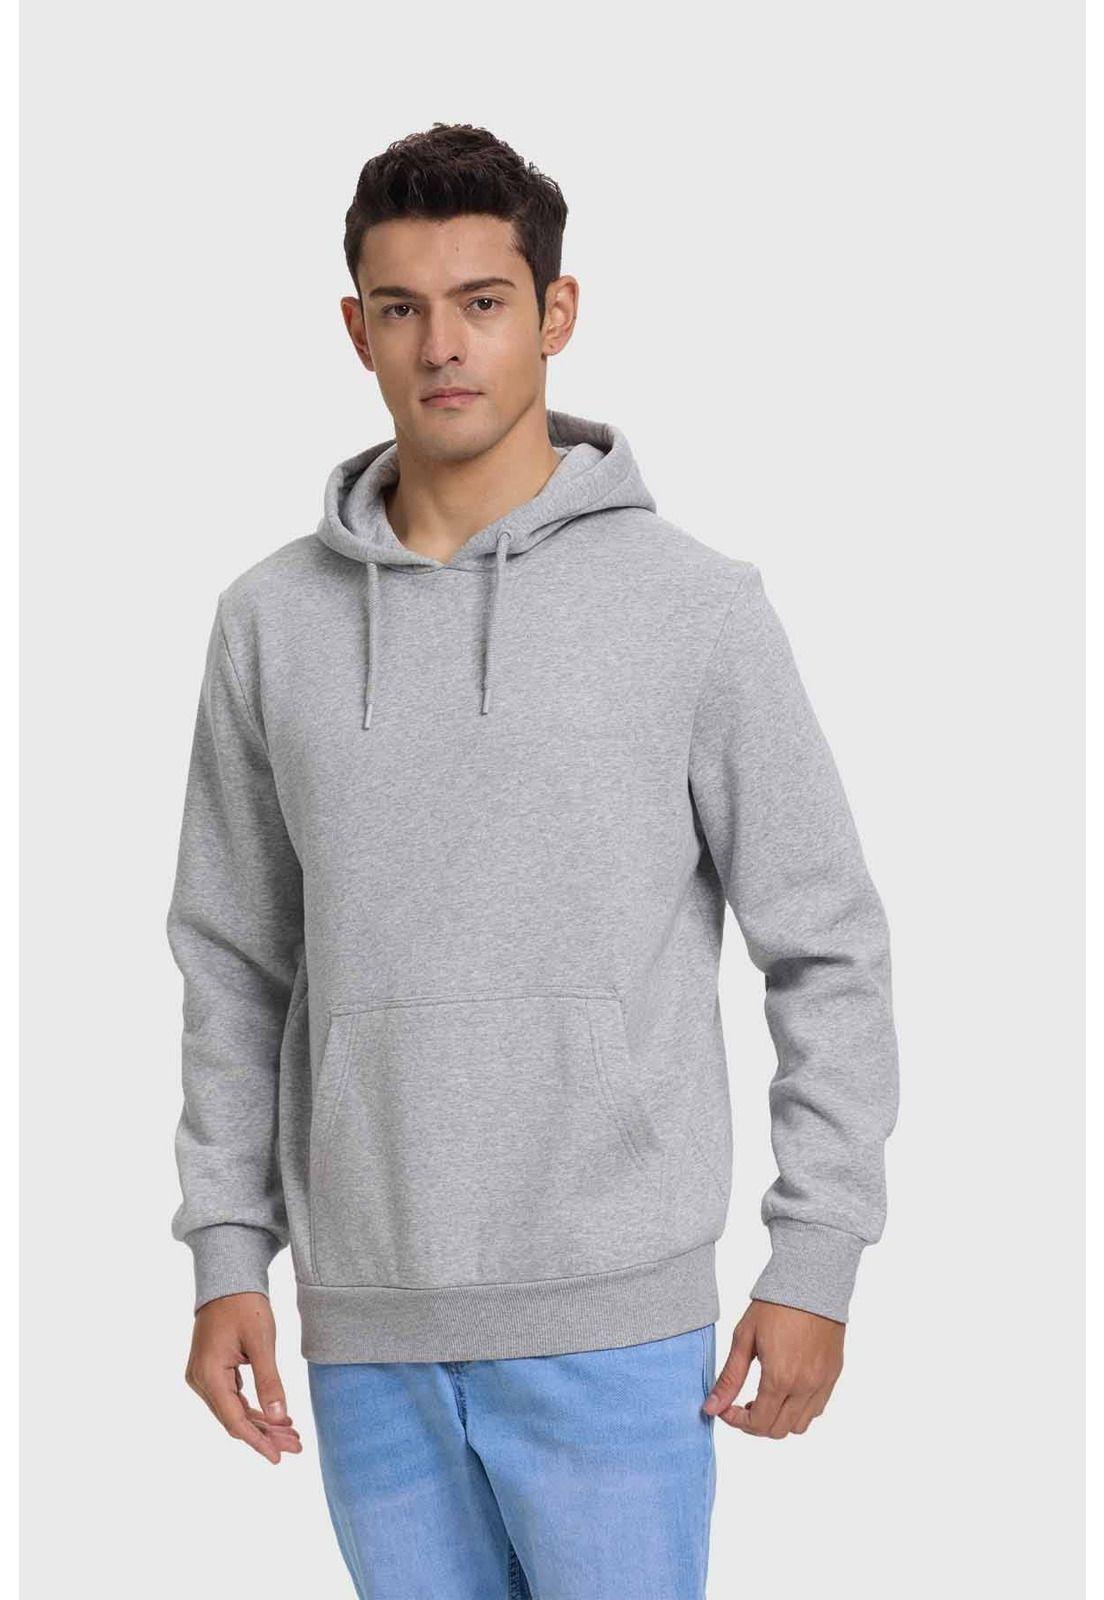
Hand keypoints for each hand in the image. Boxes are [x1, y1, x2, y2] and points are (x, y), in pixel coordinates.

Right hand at [184, 1291, 303, 1464]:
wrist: (228, 1279)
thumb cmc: (245, 1305)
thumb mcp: (262, 1342)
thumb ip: (270, 1381)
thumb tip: (280, 1418)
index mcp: (208, 1375)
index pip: (233, 1420)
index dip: (257, 1441)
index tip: (278, 1457)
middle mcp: (199, 1380)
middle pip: (233, 1419)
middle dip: (265, 1435)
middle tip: (296, 1446)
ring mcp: (202, 1376)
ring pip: (233, 1410)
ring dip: (261, 1424)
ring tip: (291, 1435)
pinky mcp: (210, 1371)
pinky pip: (232, 1398)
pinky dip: (253, 1408)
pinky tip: (276, 1417)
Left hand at [702, 1299, 843, 1437]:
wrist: (811, 1282)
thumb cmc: (775, 1305)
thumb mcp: (744, 1337)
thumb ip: (729, 1378)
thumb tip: (711, 1407)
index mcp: (780, 1377)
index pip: (758, 1422)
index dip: (737, 1421)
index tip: (725, 1408)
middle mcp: (805, 1386)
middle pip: (778, 1430)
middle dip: (755, 1424)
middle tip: (742, 1403)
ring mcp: (823, 1383)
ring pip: (800, 1425)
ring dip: (779, 1420)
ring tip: (764, 1397)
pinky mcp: (833, 1375)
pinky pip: (817, 1408)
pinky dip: (799, 1410)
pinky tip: (786, 1389)